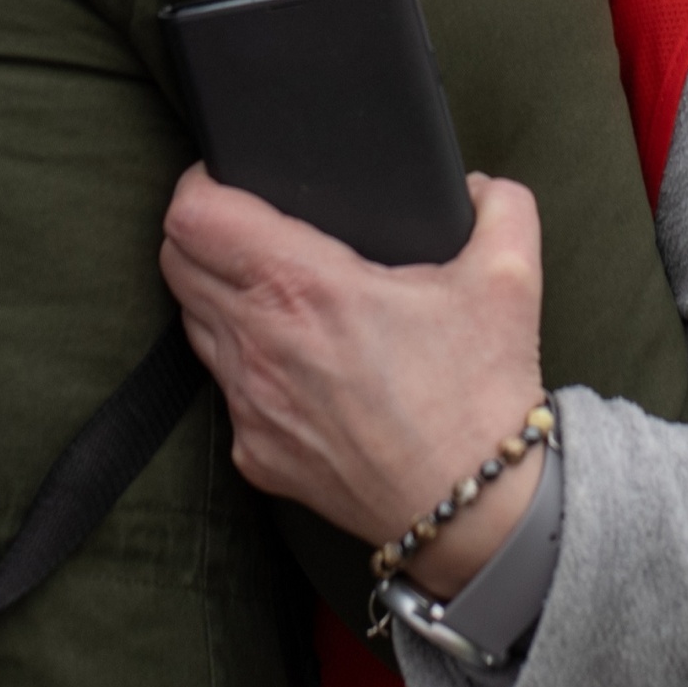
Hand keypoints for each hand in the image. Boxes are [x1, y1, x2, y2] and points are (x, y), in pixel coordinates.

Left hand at [160, 167, 548, 598]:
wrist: (474, 508)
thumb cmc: (482, 393)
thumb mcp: (511, 277)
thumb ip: (502, 206)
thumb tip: (477, 187)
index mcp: (306, 287)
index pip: (197, 216)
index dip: (202, 184)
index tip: (230, 177)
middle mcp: (261, 344)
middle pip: (175, 262)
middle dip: (201, 232)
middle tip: (248, 223)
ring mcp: (250, 404)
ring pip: (193, 324)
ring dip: (217, 295)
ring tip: (270, 287)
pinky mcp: (254, 452)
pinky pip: (225, 389)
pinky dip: (245, 363)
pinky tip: (294, 359)